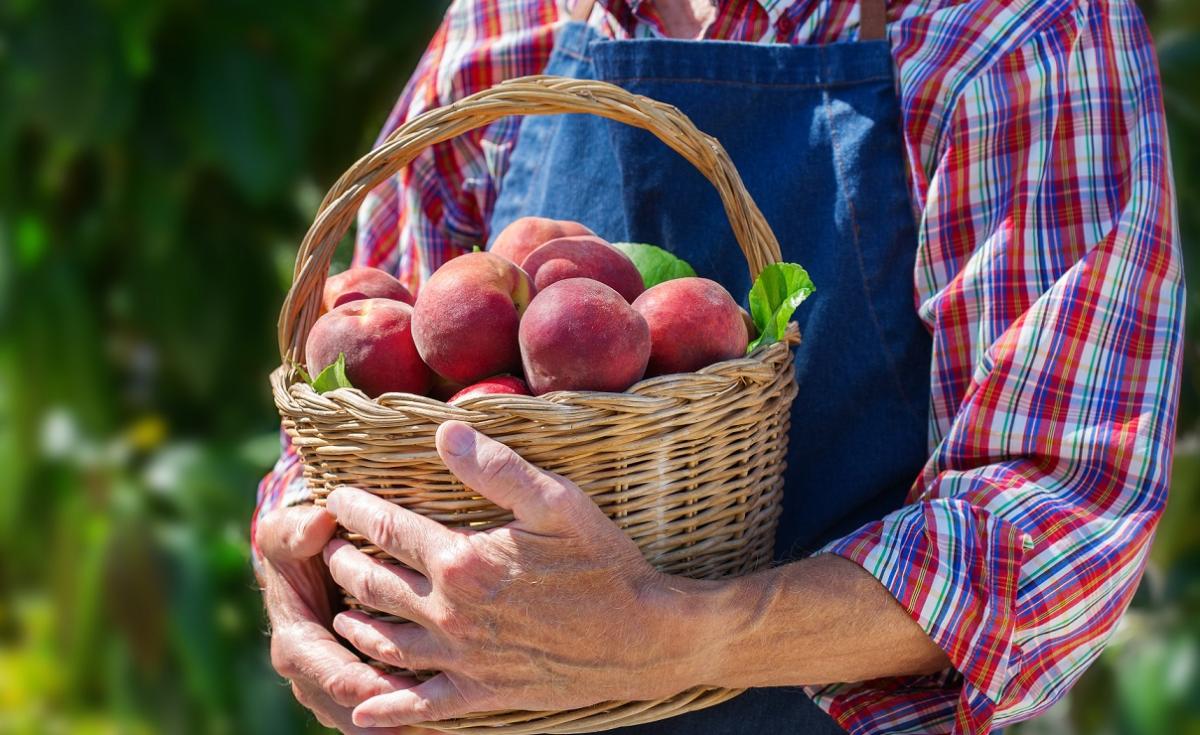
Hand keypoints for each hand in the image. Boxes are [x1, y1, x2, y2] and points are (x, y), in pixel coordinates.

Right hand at [256, 505, 436, 733]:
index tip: (398, 690)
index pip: (333, 678)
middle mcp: (312, 677)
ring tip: (435, 727)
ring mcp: (332, 689)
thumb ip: (299, 530)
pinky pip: (377, 716)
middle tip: (427, 721)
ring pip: (364, 723)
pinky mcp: (354, 688)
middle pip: (351, 712)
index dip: (366, 687)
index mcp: (296, 645)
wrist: (299, 568)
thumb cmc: (299, 548)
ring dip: (397, 723)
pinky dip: (402, 718)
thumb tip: (320, 523)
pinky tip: (437, 721)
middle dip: (388, 717)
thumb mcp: (292, 533)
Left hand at [323, 421, 710, 727]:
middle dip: (345, 564)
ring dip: (354, 625)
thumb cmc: (602, 562)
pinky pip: (421, 706)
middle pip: (374, 586)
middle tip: (332, 551)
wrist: (643, 637)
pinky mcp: (482, 692)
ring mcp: (463, 657)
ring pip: (386, 643)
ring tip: (340, 611)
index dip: (356, 511)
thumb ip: (496, 467)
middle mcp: (450, 612)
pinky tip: (362, 714)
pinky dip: (387, 710)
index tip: (335, 498)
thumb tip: (443, 431)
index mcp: (462, 560)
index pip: (388, 528)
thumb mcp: (557, 501)